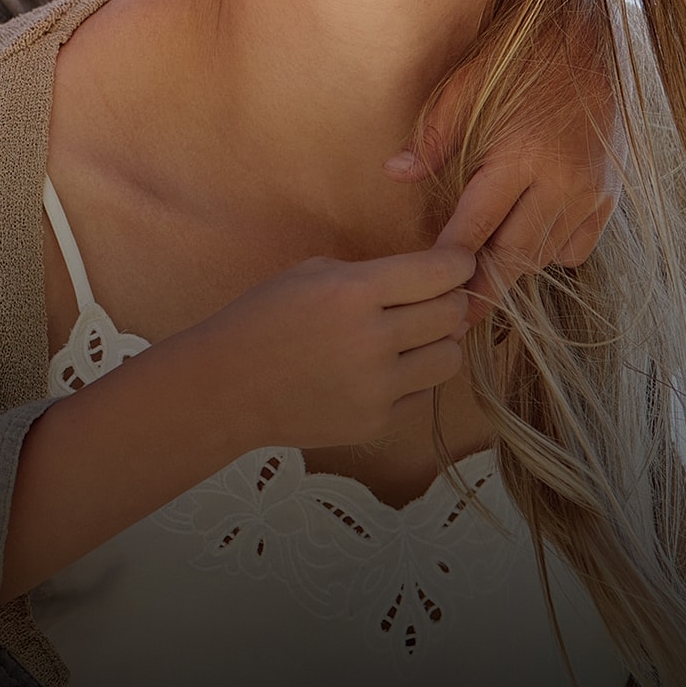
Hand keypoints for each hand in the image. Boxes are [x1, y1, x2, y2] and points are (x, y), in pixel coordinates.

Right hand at [179, 245, 475, 450]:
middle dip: (450, 302)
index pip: (439, 273)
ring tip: (413, 339)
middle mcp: (371, 339)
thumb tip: (434, 285)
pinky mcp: (376, 422)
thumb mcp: (309, 274)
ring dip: (439, 344)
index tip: (459, 264)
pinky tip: (381, 371)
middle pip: (452, 315)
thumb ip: (373, 275)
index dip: (458, 264)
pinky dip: (411, 380)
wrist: (226, 386)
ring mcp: (376, 387)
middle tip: (433, 300)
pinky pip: (422, 395)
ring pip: (449, 359)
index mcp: (352, 292)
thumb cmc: (262, 320)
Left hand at [390, 20, 618, 318]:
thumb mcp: (466, 86)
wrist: (595, 43)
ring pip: (545, 255)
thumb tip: (395, 174)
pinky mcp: (611, 198)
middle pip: (515, 254)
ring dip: (511, 268)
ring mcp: (593, 194)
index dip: (450, 259)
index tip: (429, 288)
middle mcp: (564, 182)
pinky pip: (575, 247)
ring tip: (478, 282)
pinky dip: (547, 254)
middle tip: (453, 318)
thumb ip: (434, 136)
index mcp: (524, 155)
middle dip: (483, 287)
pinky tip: (522, 242)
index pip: (477, 224)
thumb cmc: (520, 60)